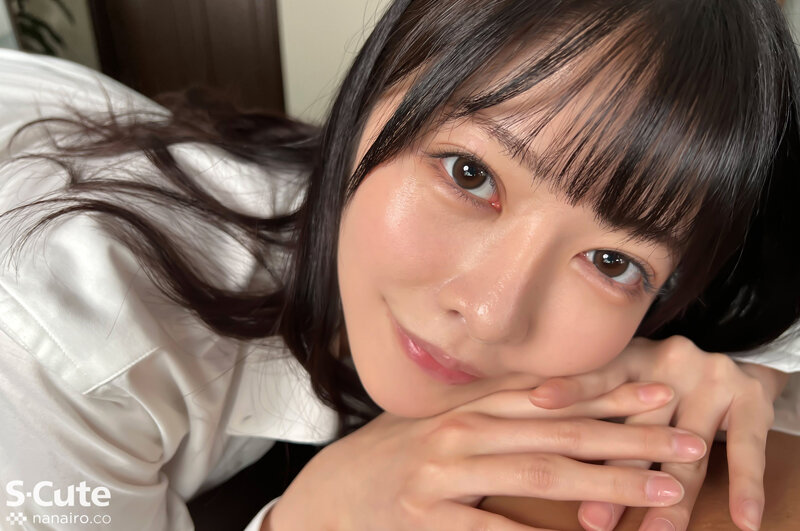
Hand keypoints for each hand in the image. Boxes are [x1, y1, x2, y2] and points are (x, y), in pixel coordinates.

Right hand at [266, 382, 706, 530]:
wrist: (327, 494)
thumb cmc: (392, 458)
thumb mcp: (440, 425)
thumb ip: (491, 414)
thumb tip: (553, 408)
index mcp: (468, 406)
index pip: (551, 396)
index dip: (608, 394)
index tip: (661, 391)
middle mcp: (462, 430)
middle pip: (560, 432)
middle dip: (628, 437)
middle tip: (685, 441)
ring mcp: (444, 474)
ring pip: (541, 475)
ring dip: (608, 484)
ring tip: (663, 490)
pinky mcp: (428, 518)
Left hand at [529, 335, 789, 530]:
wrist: (735, 360)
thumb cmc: (659, 381)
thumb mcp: (626, 380)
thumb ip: (591, 403)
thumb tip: (534, 443)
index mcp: (631, 356)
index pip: (598, 374)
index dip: (570, 386)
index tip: (537, 399)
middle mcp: (670, 361)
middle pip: (638, 428)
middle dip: (614, 477)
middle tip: (591, 518)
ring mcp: (711, 378)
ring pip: (687, 449)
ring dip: (672, 497)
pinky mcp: (750, 398)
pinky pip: (746, 447)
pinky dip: (745, 485)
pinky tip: (745, 519)